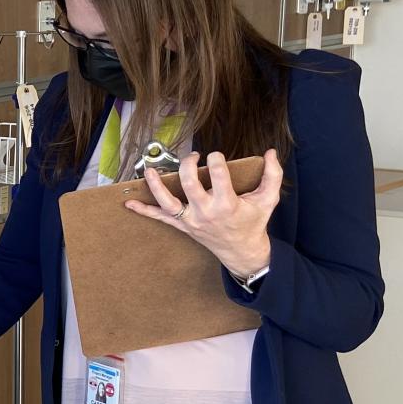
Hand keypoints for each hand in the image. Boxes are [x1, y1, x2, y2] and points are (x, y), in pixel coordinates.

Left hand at [125, 149, 281, 277]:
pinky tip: (130, 204)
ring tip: (149, 171)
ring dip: (156, 187)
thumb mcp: (268, 199)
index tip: (216, 155)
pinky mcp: (183, 226)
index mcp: (227, 205)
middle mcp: (206, 213)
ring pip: (169, 203)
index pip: (219, 178)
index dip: (216, 161)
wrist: (241, 251)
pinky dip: (145, 212)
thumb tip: (272, 152)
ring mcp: (192, 221)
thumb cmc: (253, 222)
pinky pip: (161, 219)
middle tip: (193, 157)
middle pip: (190, 185)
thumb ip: (273, 175)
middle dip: (188, 166)